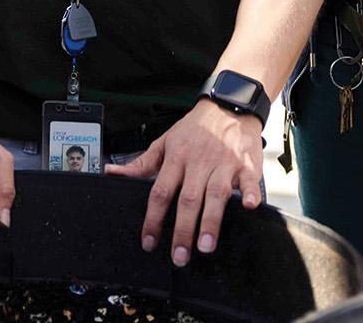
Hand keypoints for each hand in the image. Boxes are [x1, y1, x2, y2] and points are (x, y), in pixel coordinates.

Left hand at [105, 99, 263, 265]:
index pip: (160, 191)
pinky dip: (250, 193)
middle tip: (179, 255)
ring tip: (205, 246)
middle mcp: (199, 162)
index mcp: (176, 158)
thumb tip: (113, 173)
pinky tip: (249, 206)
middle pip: (188, 199)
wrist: (227, 106)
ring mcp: (223, 163)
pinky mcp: (246, 164)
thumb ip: (141, 163)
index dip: (153, 218)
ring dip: (210, 221)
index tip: (149, 241)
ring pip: (215, 194)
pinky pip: (248, 180)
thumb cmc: (195, 129)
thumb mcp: (165, 142)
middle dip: (183, 229)